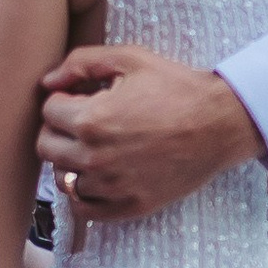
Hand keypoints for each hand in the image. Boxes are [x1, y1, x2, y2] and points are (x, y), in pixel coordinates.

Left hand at [38, 46, 264, 218]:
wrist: (221, 123)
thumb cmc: (177, 87)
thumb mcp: (131, 59)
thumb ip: (81, 63)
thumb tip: (47, 82)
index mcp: (92, 120)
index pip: (48, 112)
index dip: (63, 99)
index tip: (82, 97)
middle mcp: (95, 158)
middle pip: (46, 147)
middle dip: (58, 129)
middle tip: (82, 120)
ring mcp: (112, 187)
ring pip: (62, 179)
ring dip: (71, 160)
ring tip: (95, 145)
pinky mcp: (129, 205)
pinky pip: (83, 208)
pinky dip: (83, 193)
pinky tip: (98, 174)